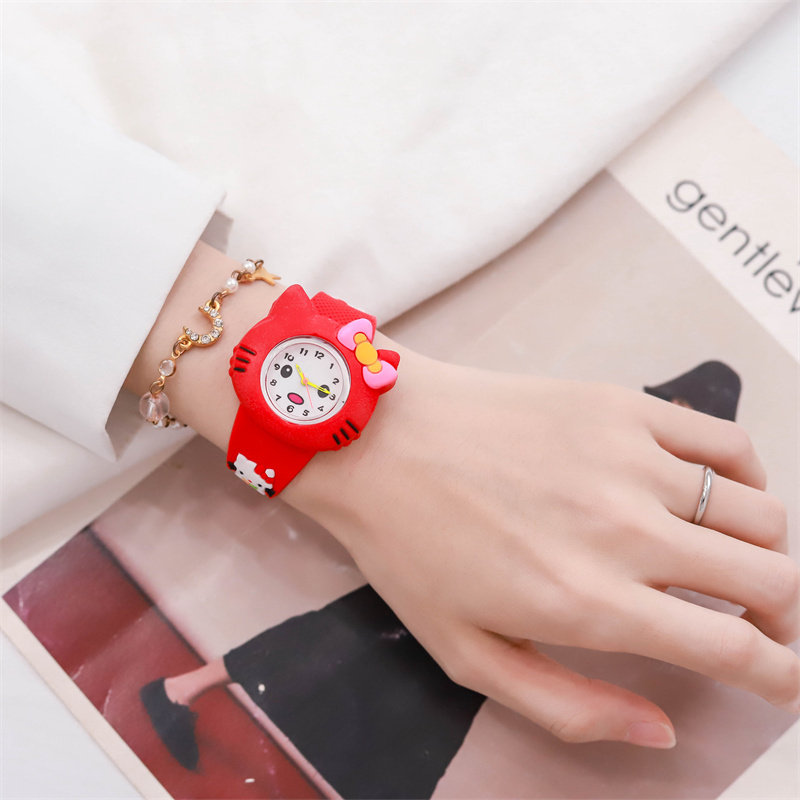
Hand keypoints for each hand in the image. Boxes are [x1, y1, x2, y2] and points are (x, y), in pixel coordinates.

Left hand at [285, 348, 798, 748]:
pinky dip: (744, 476)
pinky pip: (724, 441)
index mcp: (588, 603)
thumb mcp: (466, 653)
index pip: (736, 650)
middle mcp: (625, 530)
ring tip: (733, 562)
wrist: (379, 440)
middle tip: (759, 625)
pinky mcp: (620, 406)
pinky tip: (713, 494)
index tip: (785, 678)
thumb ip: (569, 706)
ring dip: (765, 550)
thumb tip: (664, 729)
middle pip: (771, 579)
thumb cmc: (410, 546)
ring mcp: (628, 458)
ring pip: (759, 512)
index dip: (783, 676)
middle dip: (783, 617)